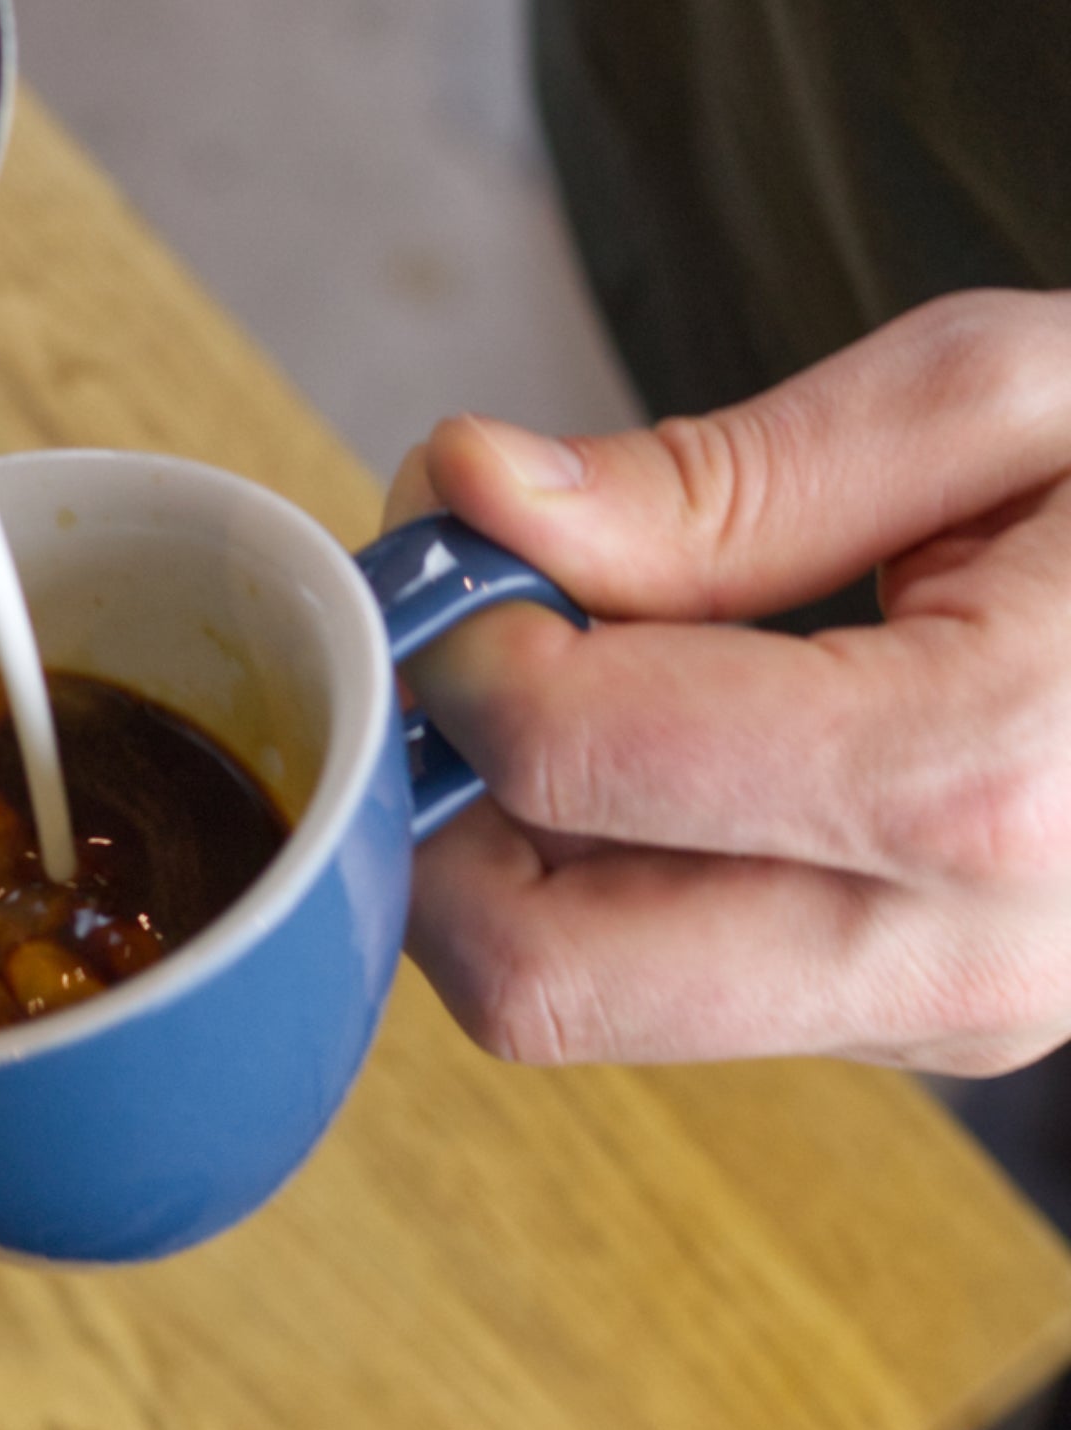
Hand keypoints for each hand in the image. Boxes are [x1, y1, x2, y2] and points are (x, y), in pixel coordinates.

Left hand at [384, 289, 1070, 1075]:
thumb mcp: (998, 401)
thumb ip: (714, 476)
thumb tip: (476, 494)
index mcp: (987, 770)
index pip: (581, 758)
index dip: (457, 643)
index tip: (451, 545)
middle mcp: (954, 954)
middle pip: (536, 970)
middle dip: (432, 801)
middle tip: (454, 641)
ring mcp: (931, 1018)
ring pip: (575, 996)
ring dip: (493, 842)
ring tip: (555, 670)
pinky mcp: (906, 1028)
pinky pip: (656, 984)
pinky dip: (582, 873)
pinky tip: (638, 742)